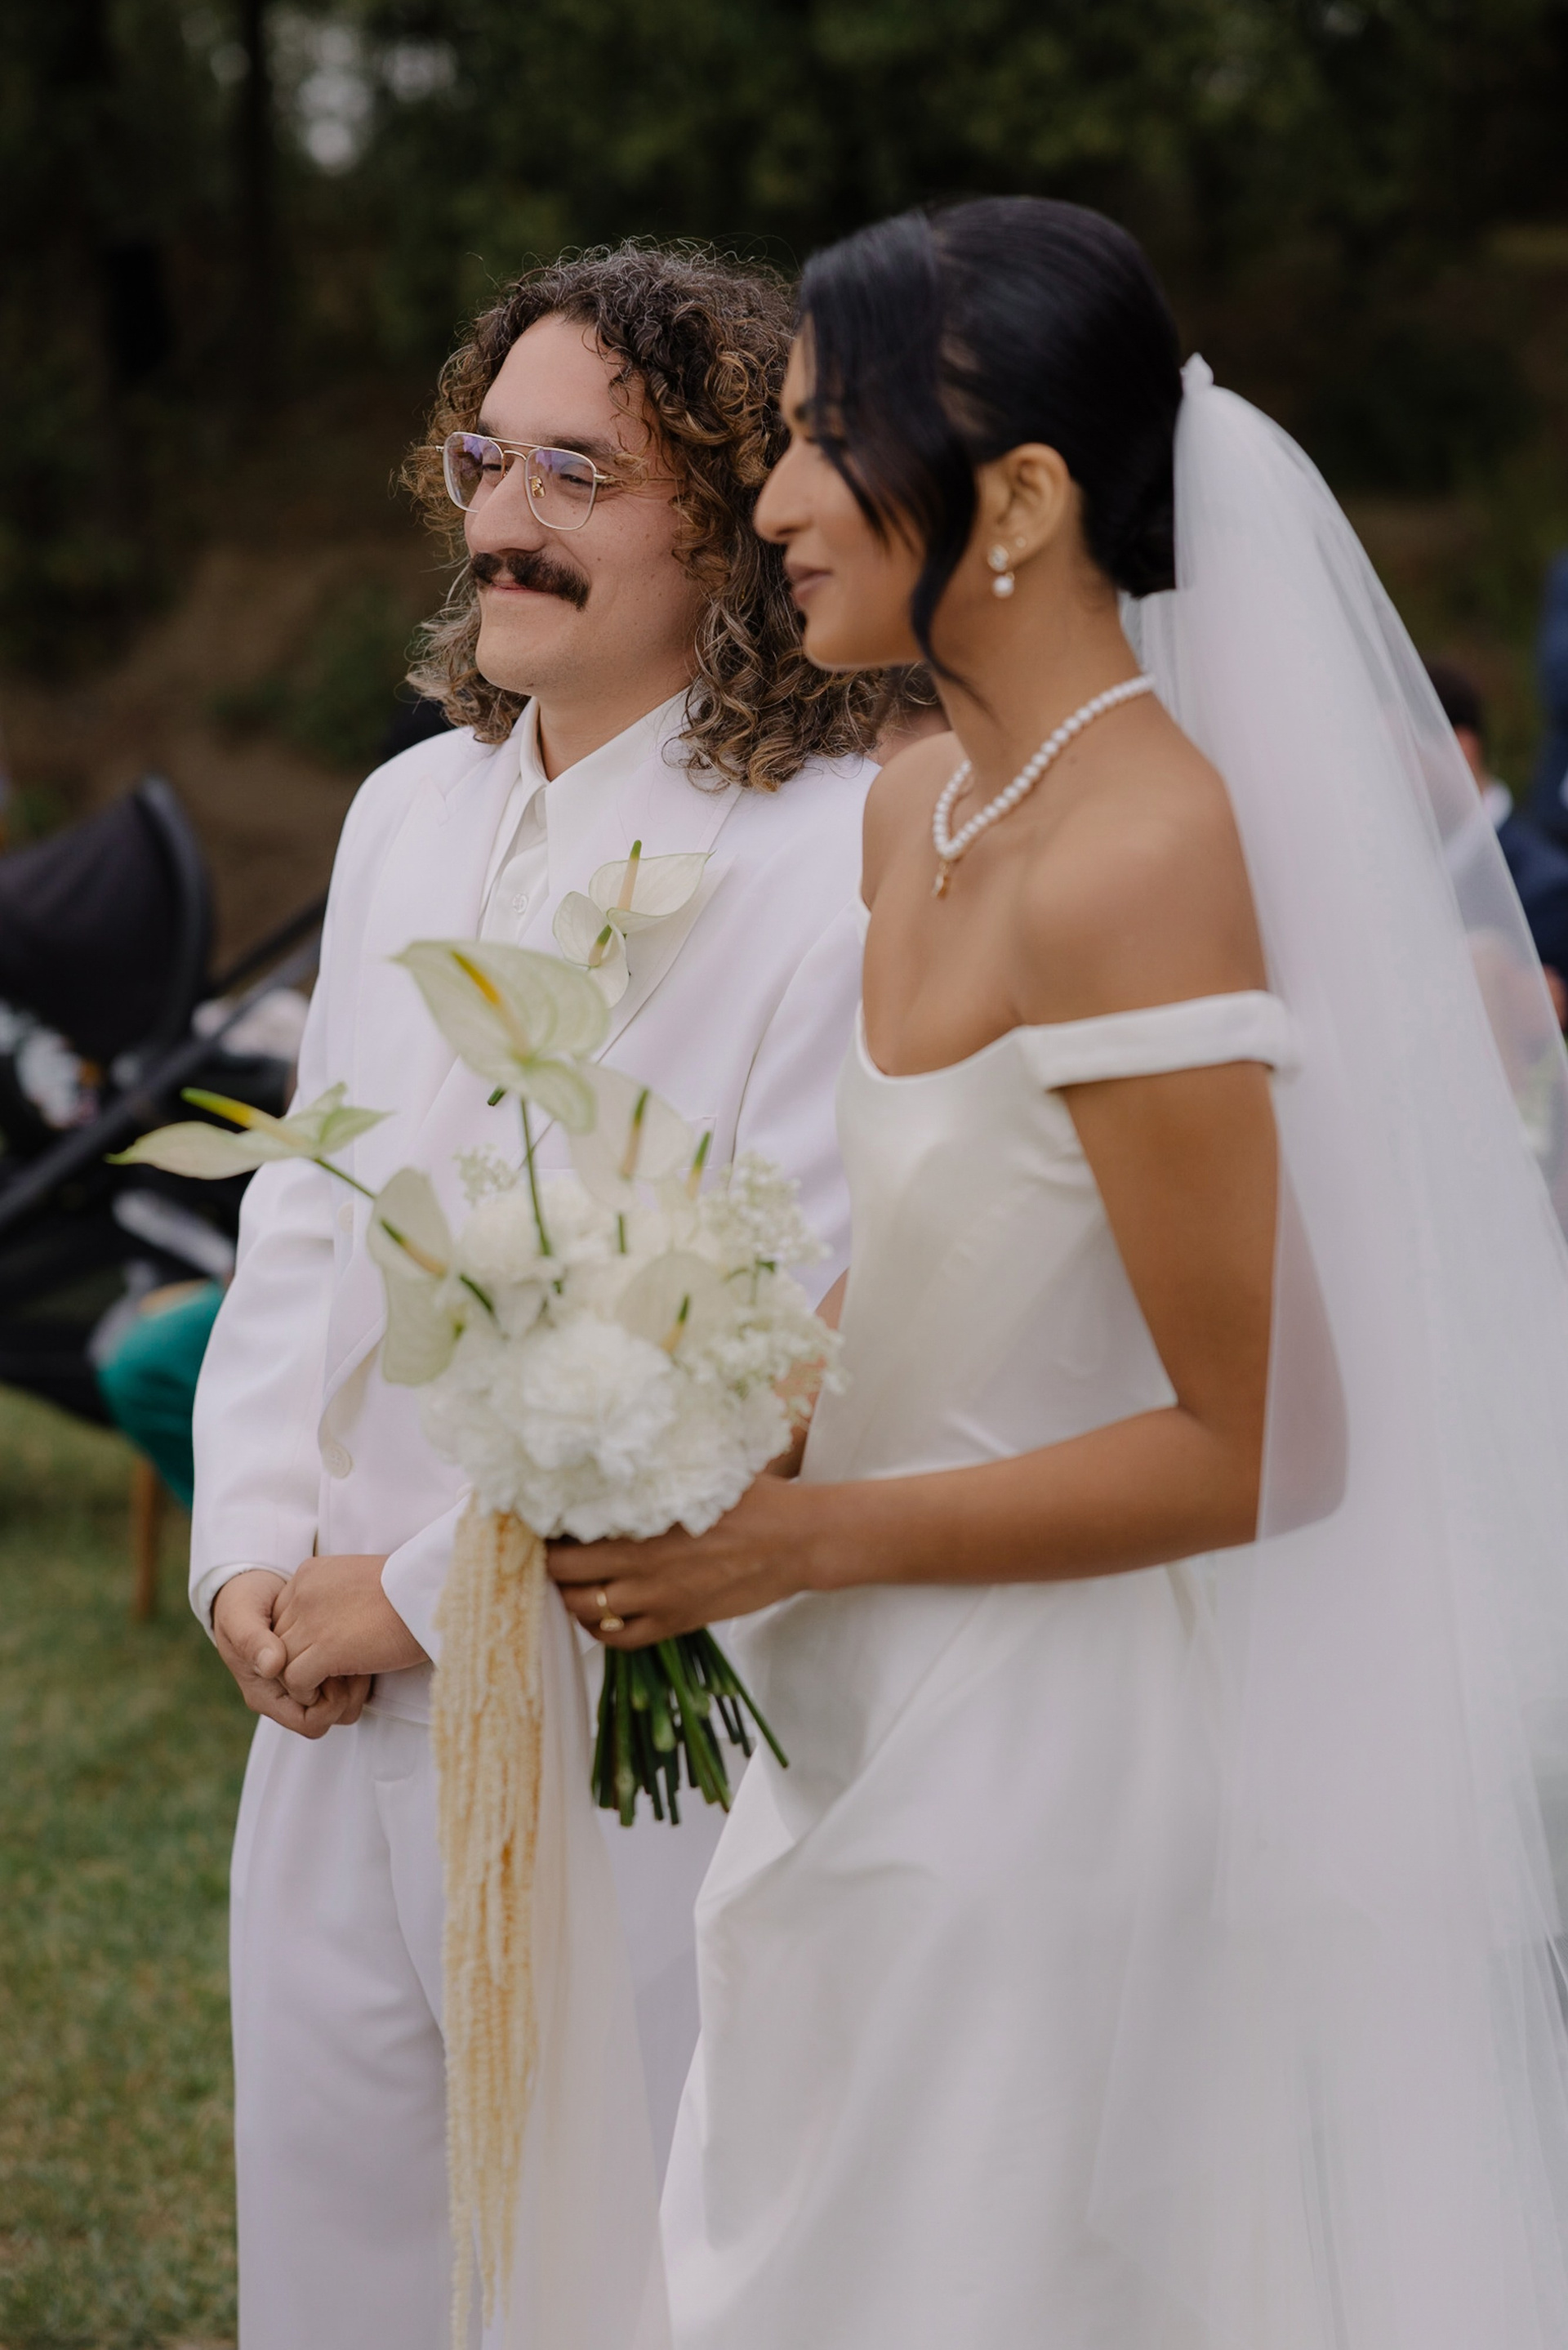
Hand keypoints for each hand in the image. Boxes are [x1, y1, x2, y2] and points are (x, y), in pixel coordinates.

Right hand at [212, 1568, 371, 1738]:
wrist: (249, 1585)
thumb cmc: (240, 1604)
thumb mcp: (239, 1617)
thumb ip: (252, 1641)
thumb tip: (273, 1666)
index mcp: (265, 1695)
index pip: (310, 1723)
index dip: (329, 1704)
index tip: (336, 1671)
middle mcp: (285, 1696)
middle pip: (331, 1718)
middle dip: (349, 1694)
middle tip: (357, 1660)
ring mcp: (301, 1684)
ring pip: (342, 1704)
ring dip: (356, 1681)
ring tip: (359, 1651)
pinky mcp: (316, 1668)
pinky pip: (345, 1683)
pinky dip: (356, 1666)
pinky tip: (357, 1642)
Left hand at [271, 1553, 426, 1702]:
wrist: (433, 1590)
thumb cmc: (411, 1589)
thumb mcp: (360, 1582)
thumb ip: (335, 1599)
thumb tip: (330, 1627)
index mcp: (311, 1573)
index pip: (282, 1615)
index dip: (300, 1639)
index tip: (326, 1651)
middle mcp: (302, 1593)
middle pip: (277, 1640)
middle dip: (300, 1660)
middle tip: (330, 1674)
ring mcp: (310, 1620)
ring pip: (281, 1663)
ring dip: (304, 1680)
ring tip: (335, 1684)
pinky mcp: (324, 1648)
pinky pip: (295, 1681)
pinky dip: (311, 1693)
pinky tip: (339, 1690)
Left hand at [549, 1475, 822, 1646]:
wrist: (798, 1540)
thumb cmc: (754, 1498)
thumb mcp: (702, 1468)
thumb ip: (657, 1467)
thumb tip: (623, 1443)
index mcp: (644, 1520)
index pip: (569, 1529)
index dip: (547, 1525)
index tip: (543, 1515)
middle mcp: (643, 1563)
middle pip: (563, 1572)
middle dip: (548, 1561)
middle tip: (549, 1549)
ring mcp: (659, 1598)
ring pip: (584, 1610)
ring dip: (569, 1595)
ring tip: (570, 1579)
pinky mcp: (677, 1622)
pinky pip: (619, 1639)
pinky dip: (599, 1629)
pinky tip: (600, 1611)